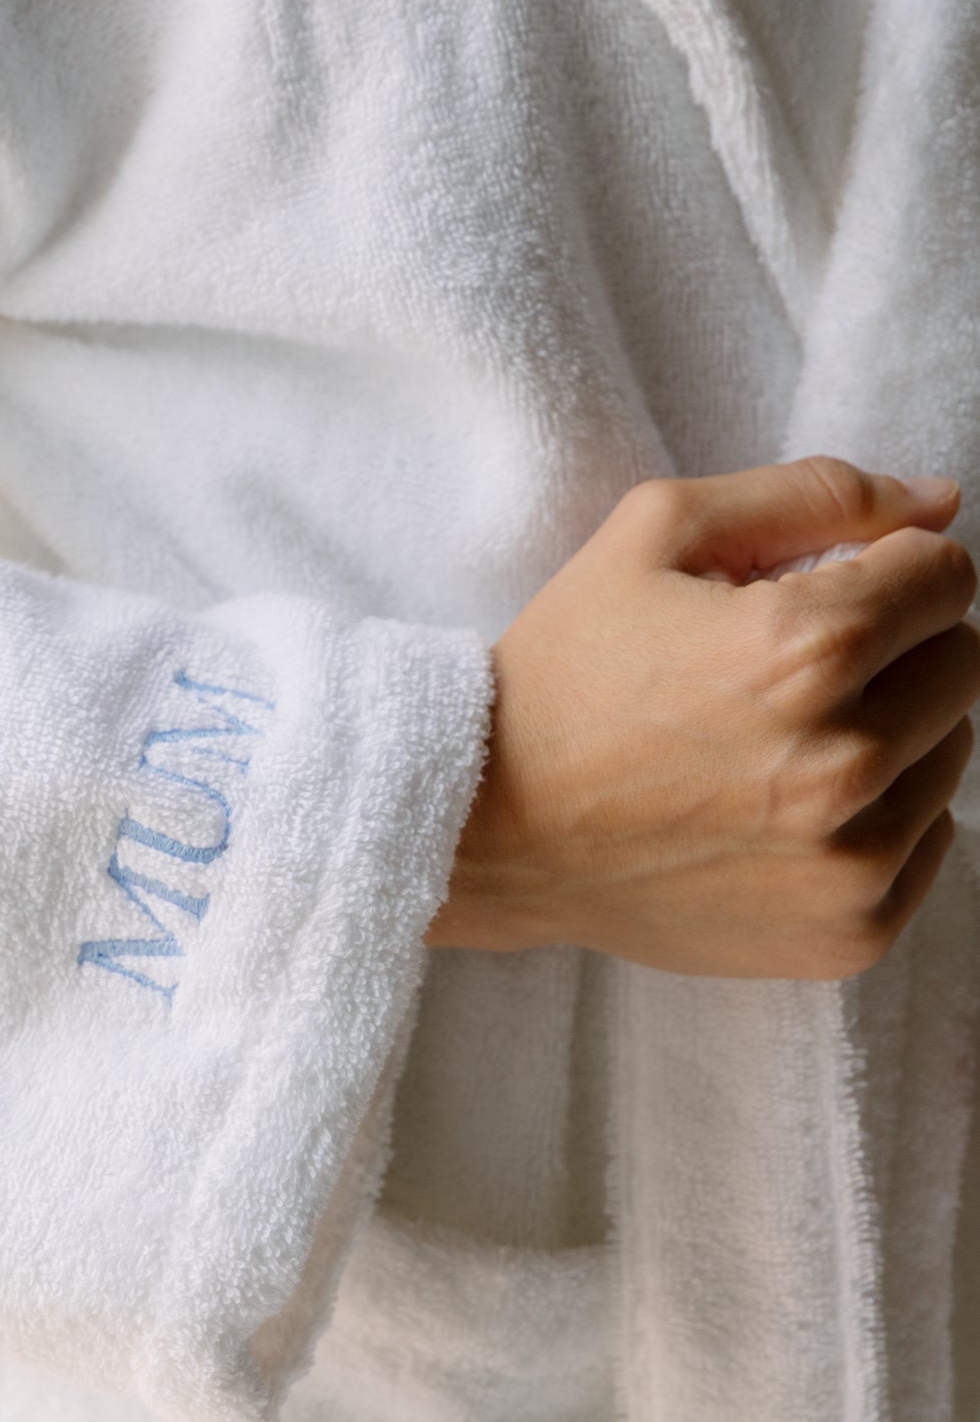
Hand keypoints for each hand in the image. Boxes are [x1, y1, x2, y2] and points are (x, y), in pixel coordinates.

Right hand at [427, 457, 979, 978]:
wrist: (488, 830)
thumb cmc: (564, 676)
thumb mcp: (656, 534)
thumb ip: (814, 493)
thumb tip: (940, 504)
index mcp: (808, 648)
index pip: (945, 574)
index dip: (877, 569)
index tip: (809, 597)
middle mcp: (845, 760)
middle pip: (961, 662)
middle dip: (890, 650)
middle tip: (781, 678)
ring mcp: (851, 859)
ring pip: (948, 754)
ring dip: (885, 736)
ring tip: (771, 751)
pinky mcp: (847, 929)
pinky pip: (927, 845)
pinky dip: (873, 822)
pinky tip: (779, 816)